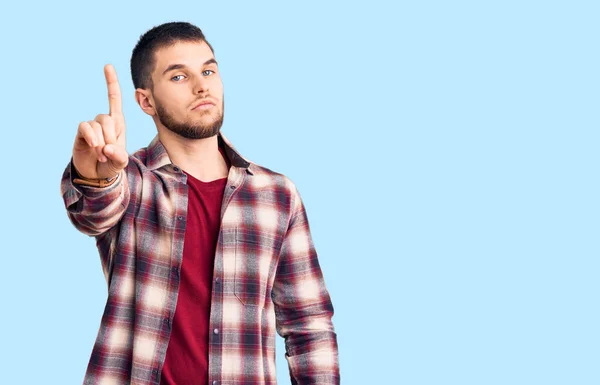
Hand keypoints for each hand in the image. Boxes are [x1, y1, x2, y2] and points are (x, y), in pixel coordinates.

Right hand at [72, 64, 128, 179]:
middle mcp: (105, 121)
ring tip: (102, 156)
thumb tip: (108, 147)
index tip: (107, 66)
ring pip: (97, 125)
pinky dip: (91, 138)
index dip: (111, 83)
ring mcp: (92, 126)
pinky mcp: (81, 132)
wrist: (96, 174)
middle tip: (109, 154)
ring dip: (100, 142)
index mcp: (118, 123)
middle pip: (108, 119)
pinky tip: (94, 148)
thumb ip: (119, 156)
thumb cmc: (111, 164)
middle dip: (110, 138)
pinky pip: (85, 128)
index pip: (114, 99)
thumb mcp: (121, 162)